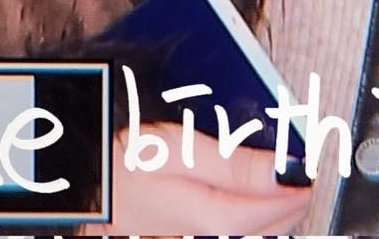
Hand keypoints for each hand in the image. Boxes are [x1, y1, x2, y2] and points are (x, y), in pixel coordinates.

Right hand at [85, 117, 312, 236]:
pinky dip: (242, 212)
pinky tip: (236, 191)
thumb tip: (290, 170)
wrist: (67, 182)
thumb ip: (235, 163)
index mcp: (215, 221)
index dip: (304, 175)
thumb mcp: (174, 149)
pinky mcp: (181, 236)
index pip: (285, 205)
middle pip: (272, 224)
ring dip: (268, 205)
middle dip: (290, 194)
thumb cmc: (112, 161)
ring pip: (251, 230)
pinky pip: (226, 230)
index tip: (312, 150)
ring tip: (270, 174)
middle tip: (297, 160)